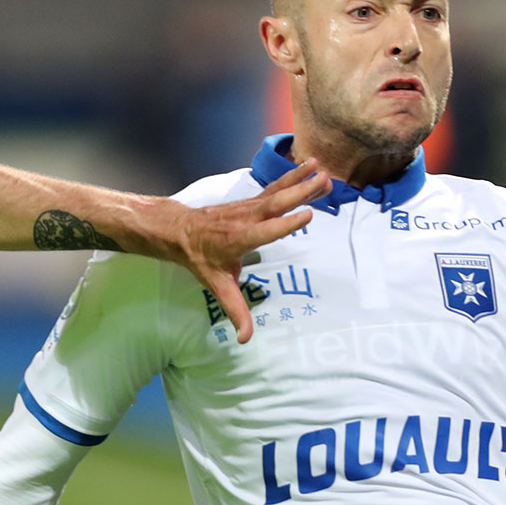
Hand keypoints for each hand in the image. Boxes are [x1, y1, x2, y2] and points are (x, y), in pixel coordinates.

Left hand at [161, 160, 328, 342]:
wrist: (180, 231)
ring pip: (278, 191)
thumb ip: (234, 310)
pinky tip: (308, 166)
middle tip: (325, 181)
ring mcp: (250, 206)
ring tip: (322, 169)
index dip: (286, 224)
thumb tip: (245, 339)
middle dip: (301, 192)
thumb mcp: (216, 285)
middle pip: (277, 203)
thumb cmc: (201, 258)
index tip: (307, 215)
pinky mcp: (252, 200)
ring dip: (300, 179)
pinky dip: (291, 176)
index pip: (267, 230)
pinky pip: (275, 187)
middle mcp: (247, 218)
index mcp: (240, 238)